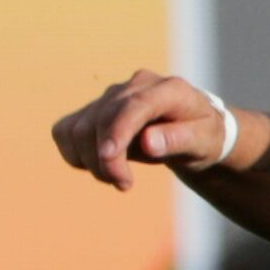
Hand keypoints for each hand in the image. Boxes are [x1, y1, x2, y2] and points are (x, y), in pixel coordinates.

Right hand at [52, 68, 257, 186]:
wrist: (193, 128)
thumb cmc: (203, 135)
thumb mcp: (204, 141)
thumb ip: (179, 139)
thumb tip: (149, 142)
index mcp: (169, 89)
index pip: (134, 105)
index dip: (117, 130)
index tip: (108, 157)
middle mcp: (136, 86)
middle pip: (101, 120)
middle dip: (105, 160)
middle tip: (124, 183)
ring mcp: (112, 96)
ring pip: (77, 128)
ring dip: (89, 161)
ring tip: (118, 177)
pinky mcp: (94, 109)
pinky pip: (65, 131)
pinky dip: (74, 153)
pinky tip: (100, 164)